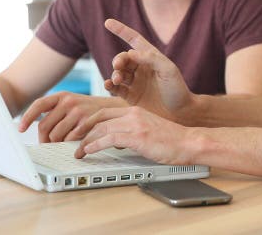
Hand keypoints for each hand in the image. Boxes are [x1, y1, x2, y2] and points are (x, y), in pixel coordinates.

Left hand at [18, 92, 126, 142]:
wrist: (118, 109)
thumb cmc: (92, 111)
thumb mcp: (74, 104)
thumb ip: (57, 112)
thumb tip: (38, 129)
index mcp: (63, 95)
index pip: (39, 104)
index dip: (27, 117)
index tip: (20, 129)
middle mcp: (69, 101)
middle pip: (45, 125)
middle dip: (44, 140)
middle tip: (47, 146)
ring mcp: (78, 111)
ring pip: (56, 136)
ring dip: (59, 144)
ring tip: (67, 144)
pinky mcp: (87, 122)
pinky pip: (69, 140)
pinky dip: (70, 146)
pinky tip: (77, 146)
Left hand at [73, 106, 194, 165]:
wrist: (189, 142)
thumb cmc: (172, 140)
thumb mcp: (148, 129)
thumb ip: (131, 130)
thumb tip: (115, 140)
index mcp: (135, 111)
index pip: (104, 112)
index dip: (89, 122)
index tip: (80, 132)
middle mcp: (133, 114)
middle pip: (98, 118)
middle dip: (82, 130)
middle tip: (72, 140)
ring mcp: (135, 124)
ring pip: (101, 128)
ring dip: (86, 141)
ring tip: (78, 151)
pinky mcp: (137, 136)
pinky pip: (109, 138)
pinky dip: (95, 145)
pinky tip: (88, 151)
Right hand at [103, 18, 194, 118]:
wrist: (181, 113)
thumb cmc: (178, 89)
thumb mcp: (168, 70)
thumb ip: (151, 59)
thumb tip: (130, 53)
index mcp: (150, 57)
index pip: (133, 39)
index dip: (121, 30)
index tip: (107, 22)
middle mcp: (141, 68)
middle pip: (123, 58)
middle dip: (118, 60)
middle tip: (118, 65)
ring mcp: (135, 82)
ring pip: (118, 73)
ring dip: (115, 73)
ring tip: (117, 79)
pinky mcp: (130, 96)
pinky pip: (116, 88)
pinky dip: (109, 85)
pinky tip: (108, 84)